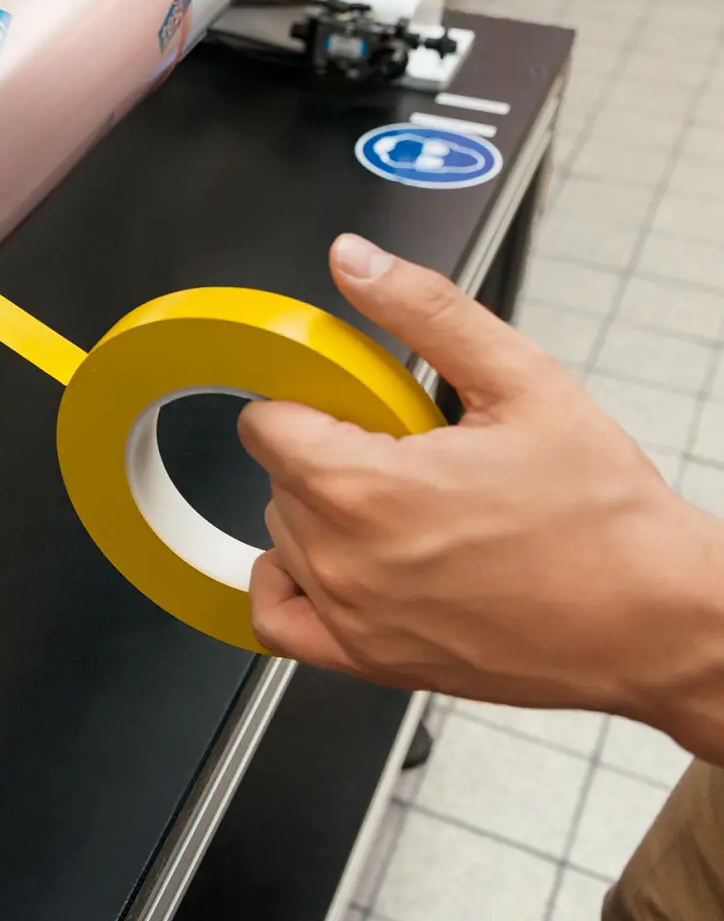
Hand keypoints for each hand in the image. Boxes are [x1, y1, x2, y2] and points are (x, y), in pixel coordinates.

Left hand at [238, 234, 723, 752]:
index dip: (309, 404)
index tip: (355, 407)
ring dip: (323, 515)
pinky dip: (291, 585)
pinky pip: (279, 619)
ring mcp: (351, 618)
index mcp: (365, 487)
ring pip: (284, 538)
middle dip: (328, 454)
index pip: (266, 425)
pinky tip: (338, 561)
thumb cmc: (602, 514)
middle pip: (278, 479)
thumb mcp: (521, 381)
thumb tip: (354, 260)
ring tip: (406, 508)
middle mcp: (344, 560)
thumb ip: (425, 310)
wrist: (655, 618)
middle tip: (407, 454)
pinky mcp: (369, 661)